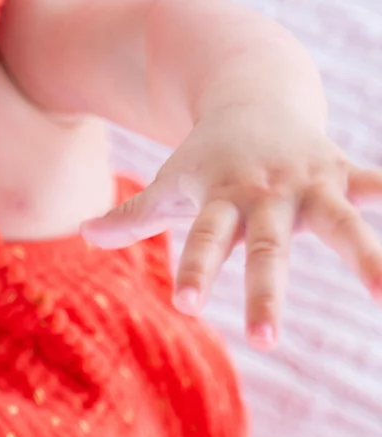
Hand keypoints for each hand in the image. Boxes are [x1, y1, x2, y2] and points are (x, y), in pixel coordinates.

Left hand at [81, 105, 381, 347]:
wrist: (249, 95)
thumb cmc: (206, 158)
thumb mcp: (172, 185)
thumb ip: (134, 215)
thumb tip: (83, 234)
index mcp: (221, 200)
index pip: (204, 241)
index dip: (196, 271)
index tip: (188, 307)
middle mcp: (265, 195)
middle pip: (266, 248)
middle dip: (267, 291)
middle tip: (266, 341)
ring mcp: (309, 184)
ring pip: (342, 224)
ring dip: (367, 257)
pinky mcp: (343, 174)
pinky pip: (380, 188)